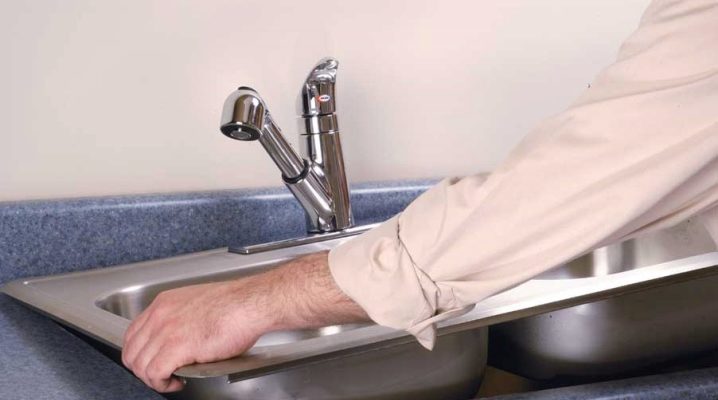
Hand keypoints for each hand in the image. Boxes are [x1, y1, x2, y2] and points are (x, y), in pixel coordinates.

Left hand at [122, 251, 367, 391]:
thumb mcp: (199, 304)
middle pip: (131, 351)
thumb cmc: (237, 304)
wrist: (252, 303)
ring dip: (154, 379)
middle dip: (144, 369)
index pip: (133, 332)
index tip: (153, 361)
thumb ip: (182, 318)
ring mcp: (166, 330)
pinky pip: (154, 374)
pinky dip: (162, 384)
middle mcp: (160, 314)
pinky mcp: (176, 347)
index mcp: (165, 303)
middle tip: (162, 375)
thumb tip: (180, 339)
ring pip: (139, 365)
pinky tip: (177, 382)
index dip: (141, 352)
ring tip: (171, 380)